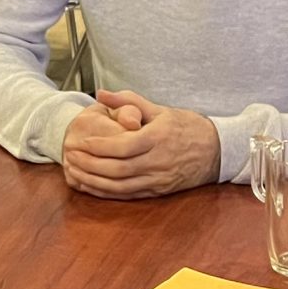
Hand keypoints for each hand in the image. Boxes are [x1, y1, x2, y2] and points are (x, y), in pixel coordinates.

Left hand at [60, 89, 219, 198]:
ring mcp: (158, 179)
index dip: (100, 146)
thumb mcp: (160, 109)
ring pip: (120, 186)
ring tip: (74, 171)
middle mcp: (158, 162)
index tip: (83, 141)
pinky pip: (127, 195)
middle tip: (70, 156)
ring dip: (93, 181)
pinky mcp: (157, 191)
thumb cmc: (187, 127)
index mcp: (158, 138)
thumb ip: (128, 101)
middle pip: (117, 169)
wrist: (217, 151)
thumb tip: (101, 93)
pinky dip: (106, 192)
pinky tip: (91, 185)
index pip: (123, 146)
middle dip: (90, 164)